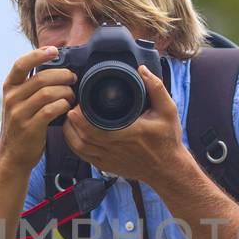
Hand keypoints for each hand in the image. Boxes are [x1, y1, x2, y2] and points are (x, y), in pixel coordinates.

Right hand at [0, 47, 74, 171]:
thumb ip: (31, 85)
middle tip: (73, 78)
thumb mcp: (19, 101)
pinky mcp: (29, 128)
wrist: (11, 155)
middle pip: (41, 78)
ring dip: (65, 92)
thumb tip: (57, 67)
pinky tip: (67, 107)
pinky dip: (63, 106)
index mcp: (9, 87)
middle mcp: (11, 98)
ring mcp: (19, 113)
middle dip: (62, 76)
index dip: (38, 54)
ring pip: (48, 93)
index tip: (54, 50)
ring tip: (71, 95)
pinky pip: (50, 110)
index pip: (21, 64)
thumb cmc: (22, 124)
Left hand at [61, 64, 182, 184]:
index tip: (77, 104)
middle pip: (82, 137)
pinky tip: (74, 133)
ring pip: (79, 147)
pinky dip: (74, 144)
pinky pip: (83, 156)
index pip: (96, 128)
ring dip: (70, 132)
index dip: (81, 117)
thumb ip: (156, 88)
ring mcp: (109, 159)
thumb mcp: (168, 111)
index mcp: (129, 133)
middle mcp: (116, 148)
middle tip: (72, 107)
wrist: (167, 168)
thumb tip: (142, 70)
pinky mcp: (106, 166)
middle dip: (72, 121)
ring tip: (70, 118)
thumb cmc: (167, 140)